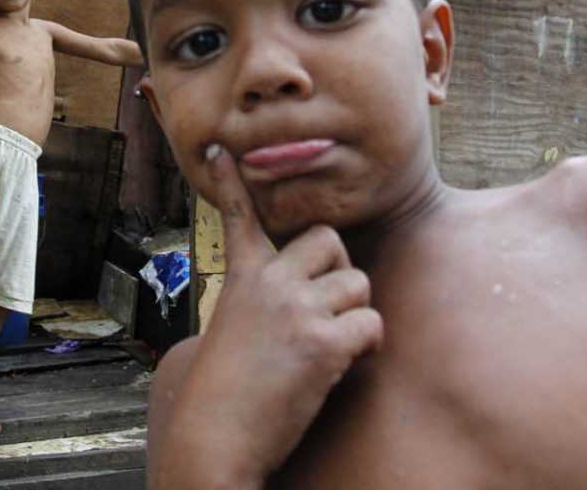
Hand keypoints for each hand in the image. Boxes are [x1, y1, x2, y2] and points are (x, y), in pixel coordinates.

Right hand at [155, 145, 383, 485]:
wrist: (215, 435)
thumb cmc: (224, 395)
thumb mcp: (228, 333)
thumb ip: (260, 308)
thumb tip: (296, 310)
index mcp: (241, 279)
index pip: (240, 218)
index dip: (231, 183)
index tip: (222, 152)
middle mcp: (269, 283)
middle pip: (329, 240)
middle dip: (340, 271)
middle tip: (328, 308)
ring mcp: (295, 309)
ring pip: (358, 283)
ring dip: (356, 315)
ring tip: (332, 347)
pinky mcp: (322, 342)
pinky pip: (371, 323)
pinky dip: (367, 346)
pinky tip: (344, 365)